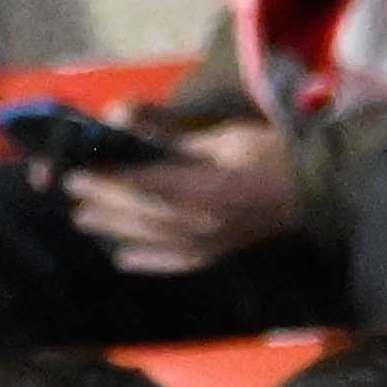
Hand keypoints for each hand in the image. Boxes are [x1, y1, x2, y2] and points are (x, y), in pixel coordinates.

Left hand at [75, 121, 306, 275]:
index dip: (108, 182)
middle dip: (103, 205)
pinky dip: (148, 262)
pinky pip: (175, 262)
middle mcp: (202, 225)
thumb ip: (171, 138)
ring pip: (151, 240)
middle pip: (141, 216)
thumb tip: (122, 123)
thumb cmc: (270, 155)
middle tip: (72, 195)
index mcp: (204, 191)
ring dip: (114, 230)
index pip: (143, 187)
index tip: (78, 174)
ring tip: (84, 221)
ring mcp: (210, 244)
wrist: (314, 191)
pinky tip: (124, 259)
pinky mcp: (217, 253)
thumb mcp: (221, 138)